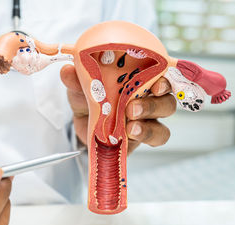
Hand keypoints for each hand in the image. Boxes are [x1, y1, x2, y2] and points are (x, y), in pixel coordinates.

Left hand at [61, 65, 175, 153]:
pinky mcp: (138, 142)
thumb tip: (67, 70)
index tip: (156, 84)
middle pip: (166, 104)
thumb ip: (77, 80)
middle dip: (153, 106)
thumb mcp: (81, 86)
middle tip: (132, 108)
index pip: (162, 78)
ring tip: (130, 128)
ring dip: (147, 129)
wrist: (82, 123)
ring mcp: (145, 124)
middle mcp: (148, 102)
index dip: (165, 81)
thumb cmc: (90, 98)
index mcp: (140, 82)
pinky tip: (126, 139)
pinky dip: (140, 142)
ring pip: (161, 128)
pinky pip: (149, 145)